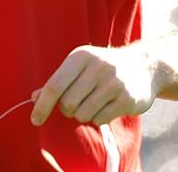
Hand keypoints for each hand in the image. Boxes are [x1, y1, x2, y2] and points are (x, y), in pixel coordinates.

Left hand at [31, 45, 157, 126]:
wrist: (144, 65)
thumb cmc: (102, 68)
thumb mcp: (80, 67)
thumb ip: (57, 82)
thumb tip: (34, 98)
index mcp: (80, 57)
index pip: (54, 86)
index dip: (42, 105)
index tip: (35, 120)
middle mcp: (97, 67)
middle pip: (67, 103)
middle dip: (67, 110)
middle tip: (76, 103)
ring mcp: (114, 83)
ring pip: (83, 114)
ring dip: (83, 115)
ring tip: (93, 103)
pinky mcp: (126, 99)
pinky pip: (100, 120)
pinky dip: (98, 118)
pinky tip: (106, 107)